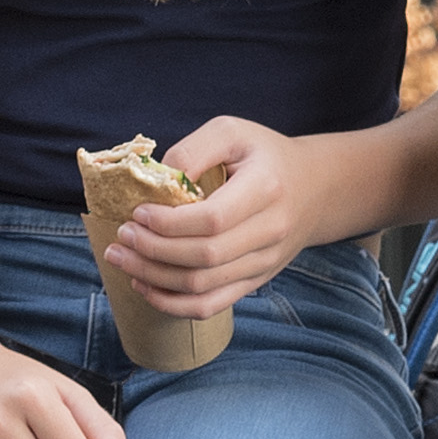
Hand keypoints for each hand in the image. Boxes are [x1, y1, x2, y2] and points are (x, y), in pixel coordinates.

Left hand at [103, 117, 325, 317]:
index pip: (212, 220)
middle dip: (152, 251)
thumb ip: (194, 149)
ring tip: (122, 259)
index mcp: (265, 190)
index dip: (168, 223)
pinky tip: (145, 287)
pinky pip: (210, 306)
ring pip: (202, 287)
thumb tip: (157, 179)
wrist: (316, 188)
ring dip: (154, 278)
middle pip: (203, 258)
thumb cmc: (265, 156)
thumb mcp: (233, 132)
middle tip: (122, 235)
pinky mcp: (254, 281)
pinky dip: (172, 304)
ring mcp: (263, 263)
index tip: (138, 212)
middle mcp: (270, 232)